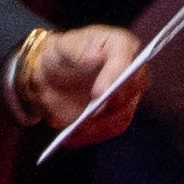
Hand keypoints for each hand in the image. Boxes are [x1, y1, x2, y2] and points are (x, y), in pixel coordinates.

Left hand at [24, 25, 145, 143]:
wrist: (52, 73)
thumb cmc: (61, 53)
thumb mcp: (62, 45)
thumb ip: (78, 50)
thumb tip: (95, 56)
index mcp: (121, 46)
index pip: (128, 62)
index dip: (115, 78)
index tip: (99, 93)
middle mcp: (131, 71)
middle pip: (131, 92)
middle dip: (110, 106)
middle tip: (88, 116)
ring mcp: (127, 95)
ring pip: (121, 115)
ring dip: (99, 125)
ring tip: (75, 130)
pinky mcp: (117, 114)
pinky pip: (110, 128)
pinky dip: (92, 134)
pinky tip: (72, 138)